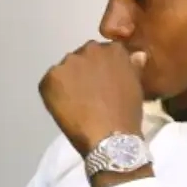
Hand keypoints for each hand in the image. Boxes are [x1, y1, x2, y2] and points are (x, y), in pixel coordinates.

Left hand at [39, 41, 147, 155]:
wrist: (109, 137)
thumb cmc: (126, 114)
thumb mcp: (136, 86)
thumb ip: (132, 66)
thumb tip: (136, 54)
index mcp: (113, 50)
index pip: (104, 52)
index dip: (101, 68)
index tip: (102, 82)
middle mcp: (90, 49)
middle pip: (83, 57)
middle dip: (84, 70)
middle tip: (89, 92)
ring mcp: (69, 62)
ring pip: (66, 68)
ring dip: (69, 80)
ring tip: (76, 101)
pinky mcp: (51, 77)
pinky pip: (50, 82)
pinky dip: (54, 92)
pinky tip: (65, 107)